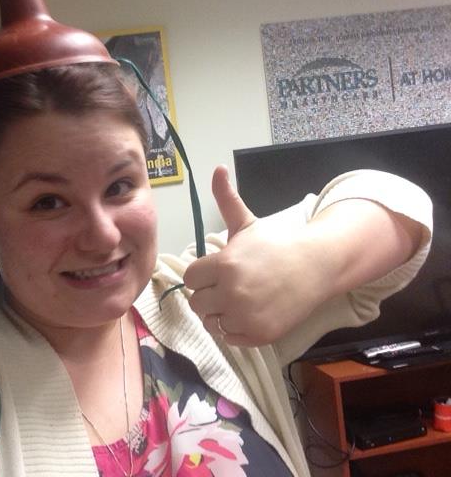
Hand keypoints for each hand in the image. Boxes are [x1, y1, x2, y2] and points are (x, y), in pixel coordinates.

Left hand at [183, 166, 325, 346]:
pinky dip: (236, 328)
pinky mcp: (258, 335)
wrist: (316, 266)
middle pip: (197, 302)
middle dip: (209, 294)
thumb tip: (217, 167)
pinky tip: (251, 312)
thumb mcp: (247, 223)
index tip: (219, 270)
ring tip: (239, 299)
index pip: (190, 279)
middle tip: (230, 285)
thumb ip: (226, 199)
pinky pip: (229, 337)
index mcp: (224, 264)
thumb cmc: (276, 245)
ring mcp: (246, 316)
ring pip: (210, 322)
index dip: (202, 274)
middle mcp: (232, 292)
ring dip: (220, 313)